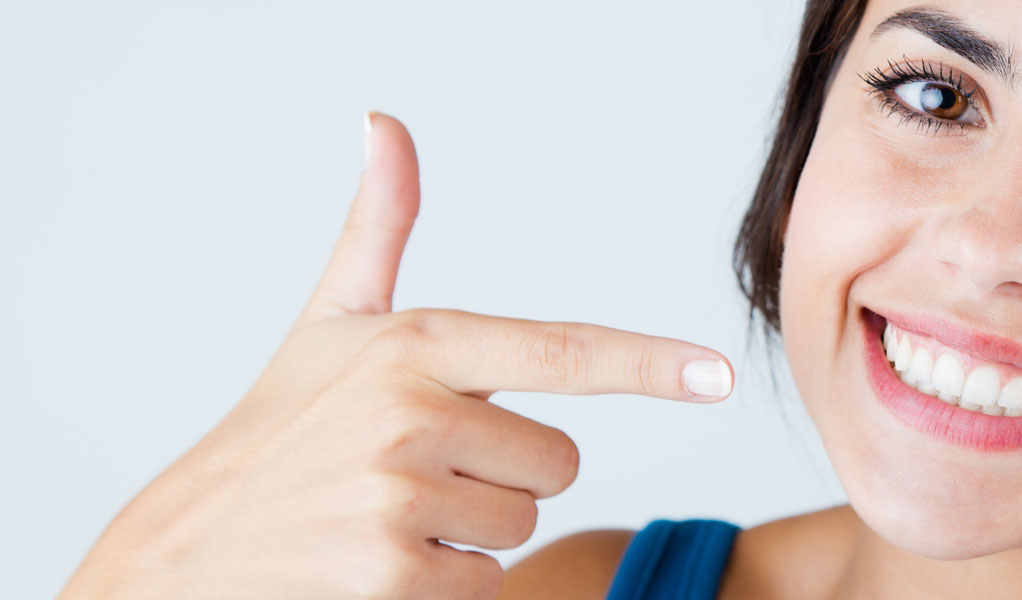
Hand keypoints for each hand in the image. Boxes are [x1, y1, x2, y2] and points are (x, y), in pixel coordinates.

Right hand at [60, 113, 733, 598]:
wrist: (189, 543)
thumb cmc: (279, 428)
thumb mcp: (328, 323)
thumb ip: (378, 229)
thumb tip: (384, 124)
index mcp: (415, 344)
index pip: (560, 352)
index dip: (648, 364)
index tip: (717, 376)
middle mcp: (411, 411)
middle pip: (558, 459)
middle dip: (504, 473)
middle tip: (419, 468)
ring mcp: (400, 493)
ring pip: (525, 520)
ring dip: (474, 529)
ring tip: (392, 511)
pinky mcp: (393, 569)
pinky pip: (488, 578)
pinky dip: (448, 579)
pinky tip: (381, 558)